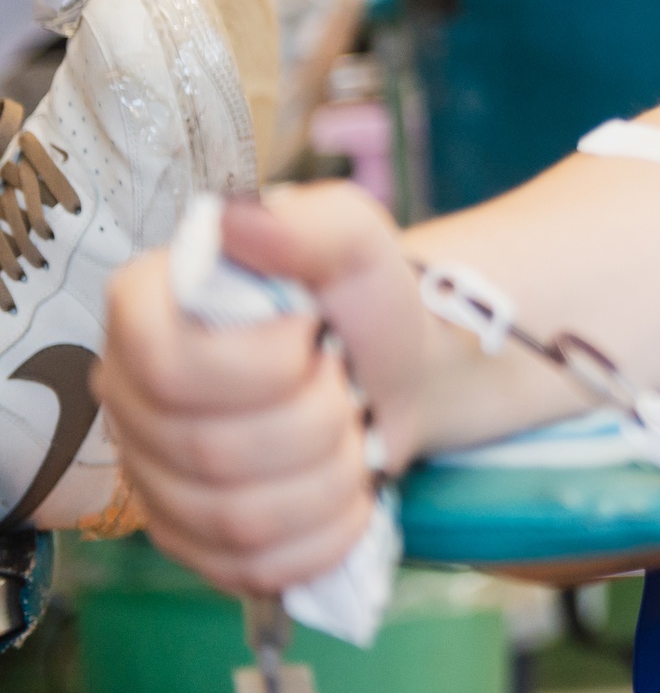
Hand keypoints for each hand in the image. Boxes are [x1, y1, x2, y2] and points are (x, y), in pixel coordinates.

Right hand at [97, 183, 427, 594]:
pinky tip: (348, 491)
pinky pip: (252, 567)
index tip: (311, 335)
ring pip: (235, 518)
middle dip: (316, 421)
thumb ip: (307, 224)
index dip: (259, 366)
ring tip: (351, 435)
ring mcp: (153, 475)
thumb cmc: (364, 299)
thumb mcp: (355, 240)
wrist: (400, 371)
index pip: (168, 368)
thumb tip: (238, 222)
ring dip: (329, 479)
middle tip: (345, 387)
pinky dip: (326, 533)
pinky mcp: (192, 538)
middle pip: (211, 451)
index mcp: (146, 312)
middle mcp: (129, 396)